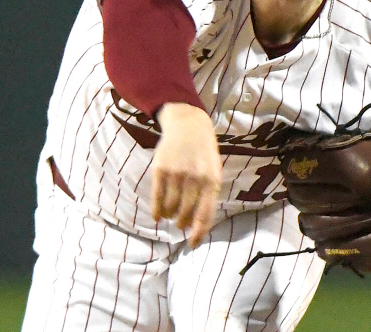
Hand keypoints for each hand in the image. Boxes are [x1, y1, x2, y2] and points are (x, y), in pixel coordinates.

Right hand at [152, 102, 222, 246]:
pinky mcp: (160, 169)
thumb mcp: (214, 171)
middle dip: (182, 224)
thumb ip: (209, 195)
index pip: (205, 215)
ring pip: (170, 208)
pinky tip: (157, 216)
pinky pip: (157, 197)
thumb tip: (199, 224)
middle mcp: (194, 179)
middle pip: (185, 214)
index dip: (198, 233)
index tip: (192, 245)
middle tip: (180, 224)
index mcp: (211, 181)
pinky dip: (156, 210)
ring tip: (170, 215)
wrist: (188, 125)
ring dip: (169, 216)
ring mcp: (176, 174)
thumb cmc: (203, 153)